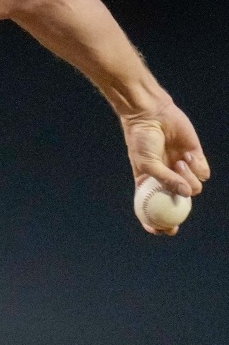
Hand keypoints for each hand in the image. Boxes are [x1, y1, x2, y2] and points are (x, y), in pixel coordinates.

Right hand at [121, 101, 209, 235]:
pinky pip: (203, 173)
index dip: (156, 222)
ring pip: (194, 188)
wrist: (150, 114)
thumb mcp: (146, 163)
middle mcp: (166, 179)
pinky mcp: (195, 158)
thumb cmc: (141, 139)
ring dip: (188, 178)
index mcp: (149, 183)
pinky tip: (187, 155)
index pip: (152, 208)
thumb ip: (165, 180)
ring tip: (179, 162)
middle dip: (180, 213)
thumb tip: (186, 195)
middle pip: (178, 204)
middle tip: (180, 216)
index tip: (162, 230)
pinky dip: (197, 167)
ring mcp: (181, 170)